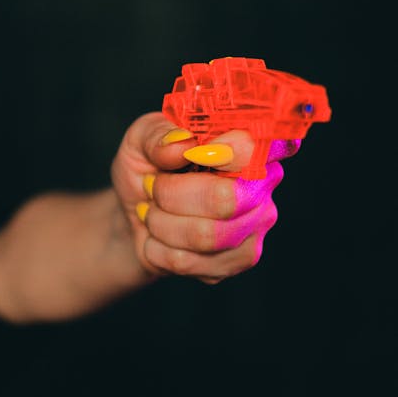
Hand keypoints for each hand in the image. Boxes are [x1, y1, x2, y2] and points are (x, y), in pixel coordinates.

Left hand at [110, 112, 299, 283]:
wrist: (135, 214)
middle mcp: (263, 183)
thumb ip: (157, 135)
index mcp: (248, 143)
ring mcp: (256, 224)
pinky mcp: (239, 259)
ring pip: (205, 235)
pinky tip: (158, 237)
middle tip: (153, 187)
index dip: (229, 152)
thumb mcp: (140, 140)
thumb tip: (182, 144)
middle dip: (172, 194)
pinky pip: (189, 261)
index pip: (259, 147)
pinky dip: (157, 249)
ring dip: (160, 223)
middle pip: (227, 199)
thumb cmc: (147, 168)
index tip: (192, 155)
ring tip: (152, 212)